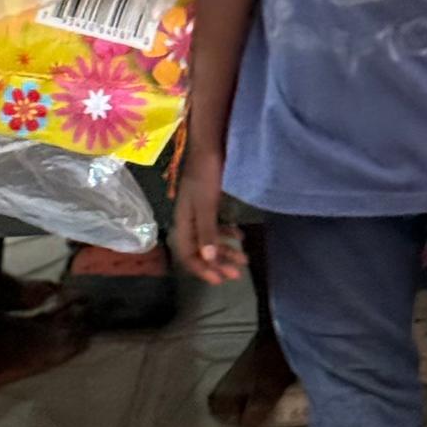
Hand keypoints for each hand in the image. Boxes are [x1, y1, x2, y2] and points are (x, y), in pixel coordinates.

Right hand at [172, 145, 245, 286]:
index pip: (188, 255)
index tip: (220, 281)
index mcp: (183, 222)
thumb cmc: (205, 174)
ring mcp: (199, 210)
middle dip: (218, 263)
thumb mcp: (206, 205)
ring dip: (225, 250)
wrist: (209, 145)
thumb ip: (206, 232)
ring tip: (244, 259)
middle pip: (201, 249)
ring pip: (210, 238)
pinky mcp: (209, 201)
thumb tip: (207, 260)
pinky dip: (227, 233)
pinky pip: (216, 225)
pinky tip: (240, 236)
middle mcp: (188, 219)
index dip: (202, 270)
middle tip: (237, 275)